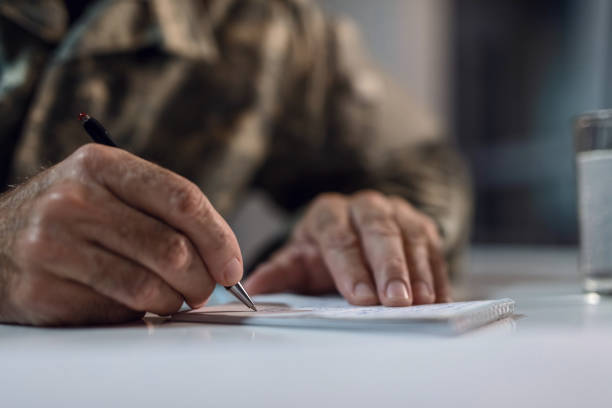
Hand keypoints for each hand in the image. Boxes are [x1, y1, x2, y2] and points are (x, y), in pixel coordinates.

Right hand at [0, 144, 242, 324]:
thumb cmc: (67, 216)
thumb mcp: (106, 188)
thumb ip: (161, 210)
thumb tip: (222, 256)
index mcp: (101, 165)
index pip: (182, 199)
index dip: (219, 237)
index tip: (232, 265)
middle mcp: (74, 200)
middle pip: (171, 249)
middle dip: (202, 279)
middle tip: (204, 288)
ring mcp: (53, 245)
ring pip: (149, 286)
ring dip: (174, 301)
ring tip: (172, 298)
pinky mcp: (43, 289)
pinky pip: (116, 311)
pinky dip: (138, 313)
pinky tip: (132, 303)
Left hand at [245, 191, 450, 305]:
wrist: (353, 234)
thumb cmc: (324, 252)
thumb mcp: (299, 261)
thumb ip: (280, 273)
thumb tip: (252, 288)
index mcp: (328, 213)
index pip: (338, 236)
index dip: (350, 267)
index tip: (360, 296)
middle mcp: (364, 206)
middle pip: (378, 231)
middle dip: (389, 267)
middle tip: (395, 300)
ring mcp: (396, 212)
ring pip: (410, 235)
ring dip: (417, 270)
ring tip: (420, 301)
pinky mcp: (421, 225)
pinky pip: (433, 247)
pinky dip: (437, 274)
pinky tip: (438, 298)